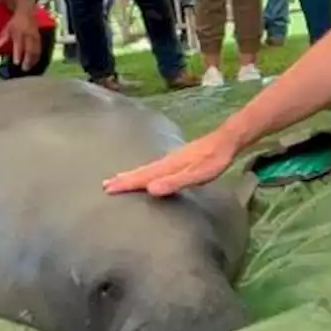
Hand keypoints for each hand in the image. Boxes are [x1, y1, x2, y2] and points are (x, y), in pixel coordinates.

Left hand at [0, 10, 42, 69]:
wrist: (26, 12)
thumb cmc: (14, 23)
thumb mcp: (6, 30)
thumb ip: (0, 40)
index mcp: (18, 33)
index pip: (19, 46)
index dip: (18, 55)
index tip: (16, 63)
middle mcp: (28, 35)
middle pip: (29, 50)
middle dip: (27, 60)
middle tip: (24, 69)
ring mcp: (35, 36)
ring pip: (36, 50)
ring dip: (33, 60)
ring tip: (30, 68)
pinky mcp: (39, 38)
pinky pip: (40, 48)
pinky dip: (37, 56)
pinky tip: (35, 62)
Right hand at [103, 127, 239, 195]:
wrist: (225, 140)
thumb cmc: (213, 160)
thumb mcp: (196, 174)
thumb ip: (174, 182)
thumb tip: (151, 190)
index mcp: (167, 166)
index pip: (142, 177)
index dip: (126, 184)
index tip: (108, 189)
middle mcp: (166, 161)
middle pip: (141, 171)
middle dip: (124, 179)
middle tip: (105, 185)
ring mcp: (171, 159)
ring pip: (146, 168)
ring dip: (131, 174)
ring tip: (118, 178)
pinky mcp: (176, 159)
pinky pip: (155, 166)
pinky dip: (144, 171)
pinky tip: (145, 173)